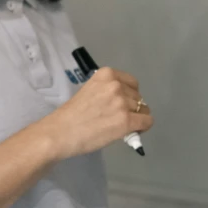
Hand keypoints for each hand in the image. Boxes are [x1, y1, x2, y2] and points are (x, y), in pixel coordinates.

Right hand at [36, 68, 152, 160]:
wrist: (60, 132)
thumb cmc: (71, 115)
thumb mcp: (90, 91)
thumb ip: (107, 92)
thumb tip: (125, 104)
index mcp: (106, 74)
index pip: (132, 83)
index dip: (130, 96)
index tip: (122, 106)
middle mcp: (116, 85)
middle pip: (138, 97)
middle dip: (132, 108)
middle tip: (118, 119)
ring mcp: (122, 102)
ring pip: (144, 110)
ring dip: (136, 119)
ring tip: (121, 127)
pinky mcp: (126, 120)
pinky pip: (147, 122)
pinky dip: (142, 128)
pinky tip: (133, 132)